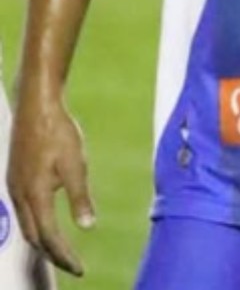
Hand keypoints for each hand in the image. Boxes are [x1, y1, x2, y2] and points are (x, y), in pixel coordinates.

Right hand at [8, 96, 95, 275]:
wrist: (37, 105)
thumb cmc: (58, 132)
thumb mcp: (76, 164)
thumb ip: (80, 197)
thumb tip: (88, 227)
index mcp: (35, 195)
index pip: (49, 237)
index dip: (64, 256)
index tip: (79, 269)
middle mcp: (20, 195)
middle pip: (34, 236)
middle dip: (52, 254)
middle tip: (71, 264)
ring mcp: (14, 185)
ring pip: (26, 224)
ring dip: (42, 240)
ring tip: (60, 249)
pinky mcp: (15, 175)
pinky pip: (23, 210)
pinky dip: (36, 223)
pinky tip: (47, 219)